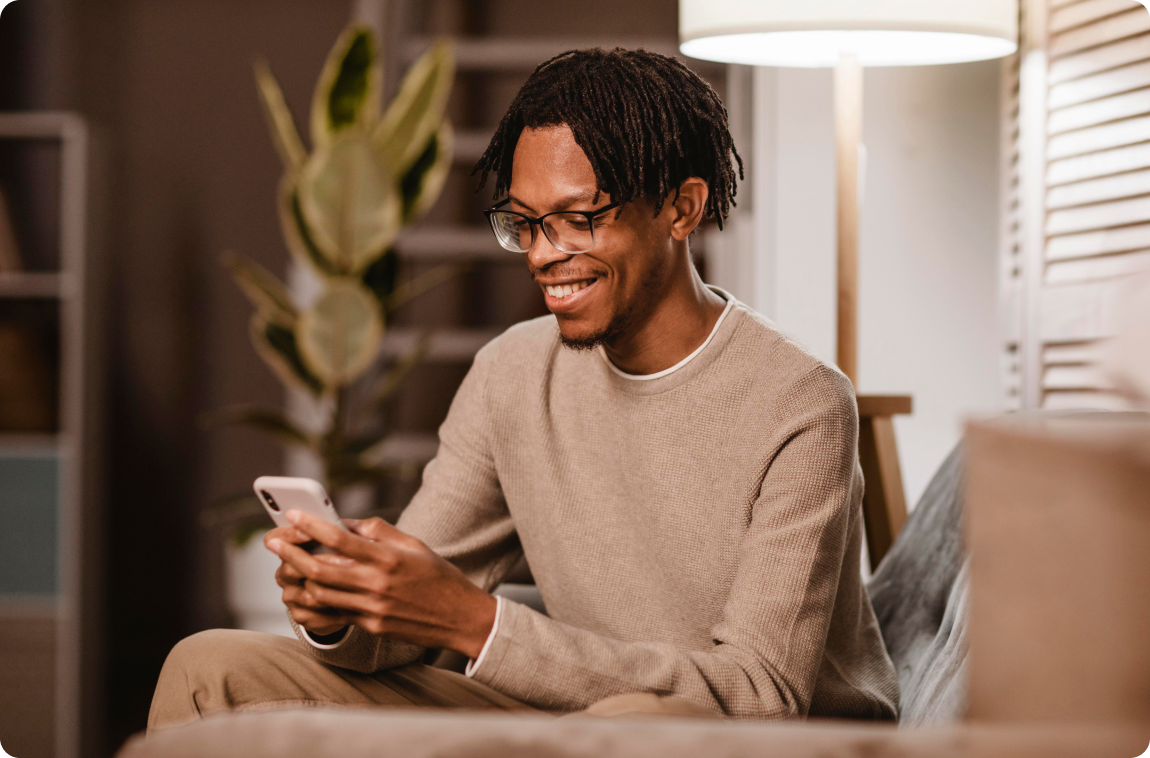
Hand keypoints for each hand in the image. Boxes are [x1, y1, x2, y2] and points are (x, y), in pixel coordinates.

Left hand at [266, 511, 497, 658]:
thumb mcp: (413, 545)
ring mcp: (373, 608)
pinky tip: (305, 589)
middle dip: (291, 554)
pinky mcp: (372, 626)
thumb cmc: (439, 576)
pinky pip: (334, 613)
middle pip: (320, 569)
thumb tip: (345, 522)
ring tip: (285, 565)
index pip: (341, 539)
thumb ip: (378, 531)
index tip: (292, 515)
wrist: (460, 618)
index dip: (312, 525)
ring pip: (320, 594)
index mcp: (389, 557)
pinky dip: (315, 601)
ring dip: (297, 578)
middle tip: (273, 542)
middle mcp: (378, 583)